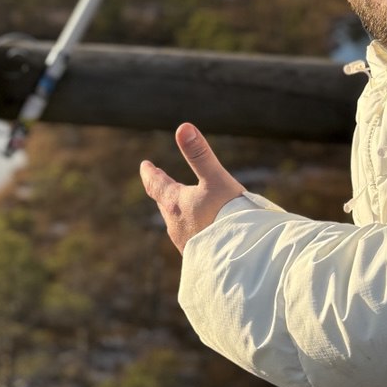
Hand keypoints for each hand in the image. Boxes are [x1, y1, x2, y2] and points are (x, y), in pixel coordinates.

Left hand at [140, 123, 243, 252]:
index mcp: (176, 204)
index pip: (156, 185)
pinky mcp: (199, 259)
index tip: (145, 166)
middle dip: (163, 192)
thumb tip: (183, 127)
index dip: (150, 173)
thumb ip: (200, 154)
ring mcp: (187, 245)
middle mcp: (176, 226)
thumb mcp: (216, 179)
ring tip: (182, 209)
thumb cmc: (228, 216)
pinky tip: (202, 235)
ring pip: (177, 224)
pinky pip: (191, 240)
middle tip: (159, 183)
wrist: (242, 259)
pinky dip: (192, 230)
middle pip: (165, 205)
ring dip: (178, 213)